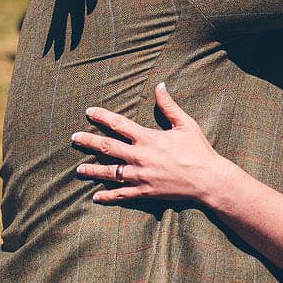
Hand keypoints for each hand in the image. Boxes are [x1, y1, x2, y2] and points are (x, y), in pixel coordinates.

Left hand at [74, 83, 225, 204]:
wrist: (207, 179)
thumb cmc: (198, 150)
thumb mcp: (185, 124)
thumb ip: (169, 105)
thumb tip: (160, 85)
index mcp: (148, 138)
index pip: (118, 124)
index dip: (102, 117)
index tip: (89, 112)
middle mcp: (140, 157)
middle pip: (107, 147)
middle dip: (88, 142)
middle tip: (74, 138)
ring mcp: (140, 176)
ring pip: (110, 173)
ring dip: (92, 171)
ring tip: (78, 170)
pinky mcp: (145, 192)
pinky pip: (122, 195)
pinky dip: (108, 196)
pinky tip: (96, 197)